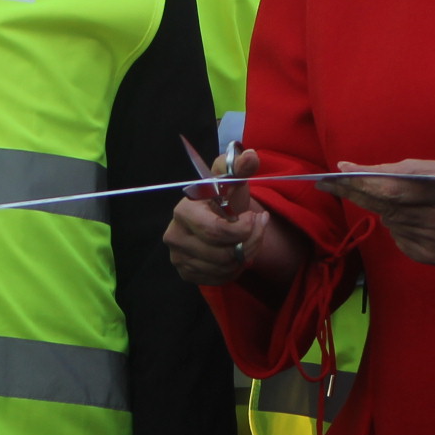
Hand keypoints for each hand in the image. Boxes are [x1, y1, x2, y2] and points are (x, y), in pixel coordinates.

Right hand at [164, 148, 302, 287]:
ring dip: (245, 256)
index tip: (255, 218)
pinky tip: (237, 253)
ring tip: (249, 239)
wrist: (218, 216)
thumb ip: (241, 167)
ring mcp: (179, 258)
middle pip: (223, 254)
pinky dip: (235, 269)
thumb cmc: (223, 197)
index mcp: (184, 211)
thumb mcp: (232, 180)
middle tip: (259, 229)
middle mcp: (175, 236)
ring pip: (224, 268)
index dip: (243, 230)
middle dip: (250, 242)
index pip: (216, 231)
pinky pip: (219, 279)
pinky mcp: (186, 273)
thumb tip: (250, 156)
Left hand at [318, 159, 434, 265]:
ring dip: (387, 211)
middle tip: (329, 183)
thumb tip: (349, 169)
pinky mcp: (432, 257)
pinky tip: (418, 222)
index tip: (333, 176)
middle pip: (383, 207)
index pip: (390, 188)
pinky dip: (400, 229)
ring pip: (390, 224)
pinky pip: (400, 240)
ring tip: (409, 203)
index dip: (360, 182)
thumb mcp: (432, 167)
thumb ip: (393, 169)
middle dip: (355, 193)